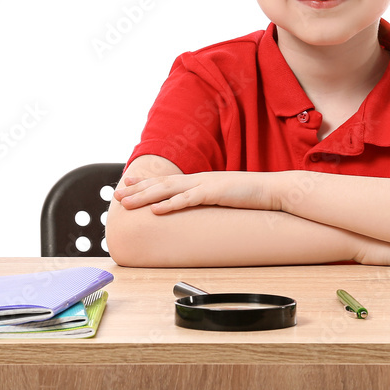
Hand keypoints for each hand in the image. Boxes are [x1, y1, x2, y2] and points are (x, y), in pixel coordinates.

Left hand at [114, 171, 278, 214]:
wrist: (273, 190)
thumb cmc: (250, 196)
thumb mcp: (224, 197)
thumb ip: (208, 200)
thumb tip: (196, 209)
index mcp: (200, 180)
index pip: (166, 180)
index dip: (145, 183)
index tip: (126, 184)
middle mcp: (198, 179)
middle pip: (161, 184)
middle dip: (137, 190)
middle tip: (116, 195)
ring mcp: (206, 185)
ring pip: (168, 190)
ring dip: (145, 197)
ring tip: (127, 203)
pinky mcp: (215, 193)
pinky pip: (188, 199)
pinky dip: (170, 204)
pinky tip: (155, 210)